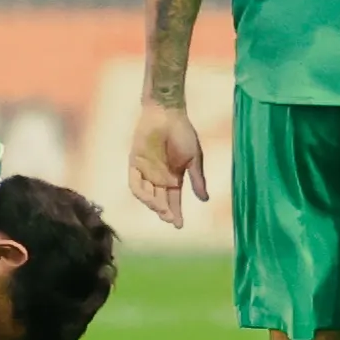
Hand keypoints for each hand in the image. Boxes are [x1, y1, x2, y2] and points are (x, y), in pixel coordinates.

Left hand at [128, 100, 207, 226]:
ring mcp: (146, 171)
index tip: (179, 226)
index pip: (174, 200)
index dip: (176, 213)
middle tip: (170, 219)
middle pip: (160, 200)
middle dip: (165, 211)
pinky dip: (141, 193)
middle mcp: (159, 177)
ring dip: (154, 204)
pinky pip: (135, 183)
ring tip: (162, 209)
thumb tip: (205, 200)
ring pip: (147, 195)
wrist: (167, 113)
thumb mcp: (194, 158)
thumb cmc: (183, 133)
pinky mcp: (135, 163)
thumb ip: (197, 179)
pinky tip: (150, 199)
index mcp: (174, 177)